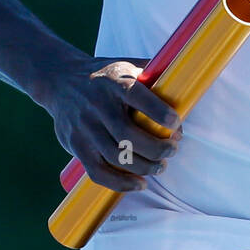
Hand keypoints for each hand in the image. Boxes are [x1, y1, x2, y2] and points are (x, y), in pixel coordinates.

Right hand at [46, 54, 183, 192]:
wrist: (60, 80)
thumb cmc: (106, 76)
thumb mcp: (127, 65)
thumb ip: (154, 77)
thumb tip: (189, 91)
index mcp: (114, 82)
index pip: (139, 98)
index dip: (161, 114)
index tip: (176, 124)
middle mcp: (97, 105)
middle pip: (129, 136)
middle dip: (157, 148)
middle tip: (172, 150)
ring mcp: (84, 127)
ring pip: (116, 157)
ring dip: (144, 167)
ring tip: (160, 166)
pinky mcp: (75, 145)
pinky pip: (97, 172)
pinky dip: (120, 183)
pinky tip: (139, 184)